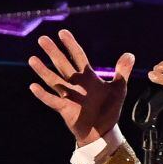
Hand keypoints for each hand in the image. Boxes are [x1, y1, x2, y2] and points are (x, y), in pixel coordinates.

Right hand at [28, 29, 132, 146]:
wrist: (104, 131)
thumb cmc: (109, 109)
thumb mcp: (119, 88)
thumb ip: (122, 71)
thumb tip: (130, 54)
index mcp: (87, 77)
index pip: (77, 56)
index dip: (70, 44)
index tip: (62, 33)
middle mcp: (75, 84)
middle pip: (62, 64)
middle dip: (53, 52)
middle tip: (42, 39)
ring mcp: (68, 96)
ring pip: (54, 80)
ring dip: (43, 71)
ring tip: (32, 59)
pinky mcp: (65, 109)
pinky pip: (52, 100)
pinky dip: (43, 94)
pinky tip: (33, 86)